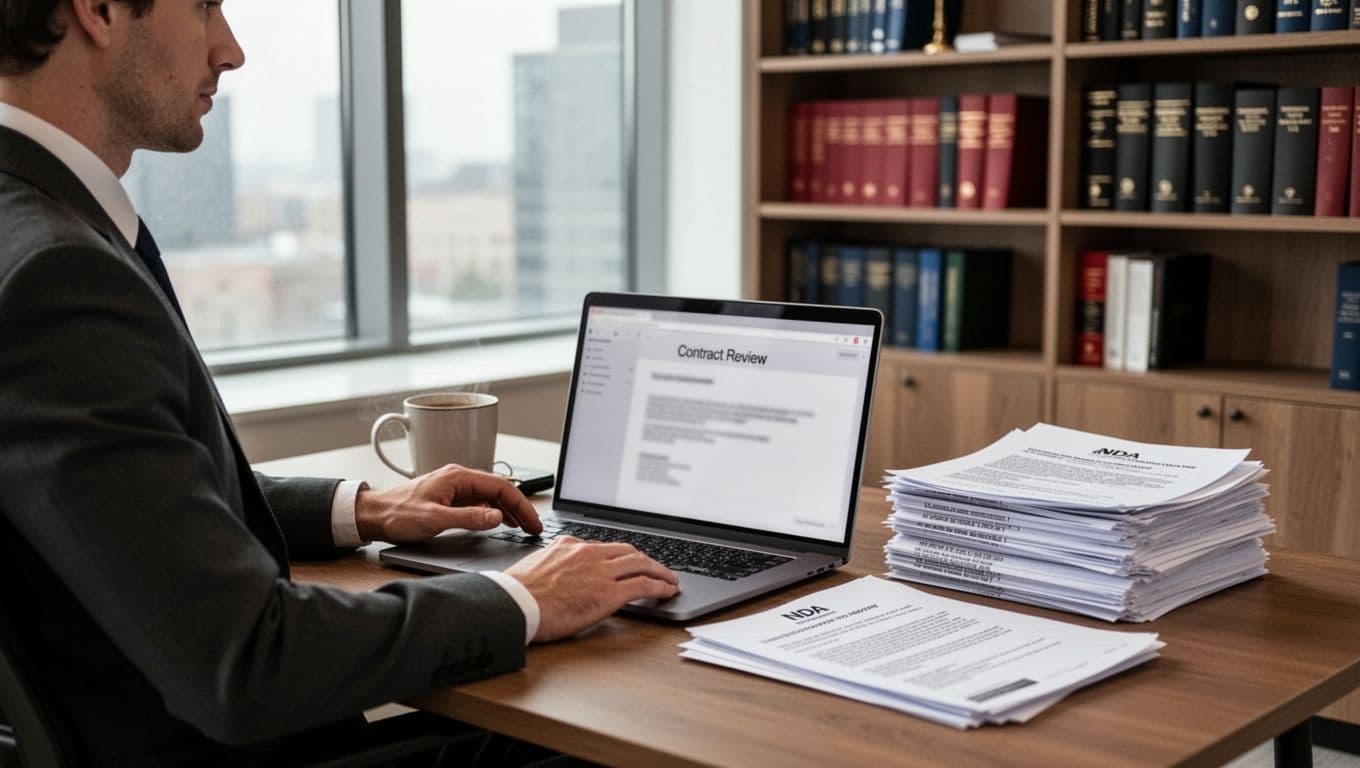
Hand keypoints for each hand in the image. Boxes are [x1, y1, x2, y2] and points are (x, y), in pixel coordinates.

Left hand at [354, 464, 540, 542]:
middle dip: (520, 508)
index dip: (520, 504)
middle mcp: (459, 479)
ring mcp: (455, 488)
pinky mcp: (450, 499)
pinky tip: (501, 522)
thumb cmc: (397, 514)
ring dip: (509, 511)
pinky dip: (494, 512)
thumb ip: (468, 517)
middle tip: (534, 527)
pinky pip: (480, 503)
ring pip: (491, 497)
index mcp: (458, 477)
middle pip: (499, 490)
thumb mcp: (435, 519)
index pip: (500, 487)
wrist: (373, 515)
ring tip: (524, 527)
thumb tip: (496, 516)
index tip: (532, 521)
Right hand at [505, 537, 679, 641]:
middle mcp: (589, 554)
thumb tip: (558, 569)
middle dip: (646, 560)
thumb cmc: (517, 593)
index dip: (623, 555)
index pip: (606, 546)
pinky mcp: (609, 593)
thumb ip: (554, 562)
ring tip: (670, 579)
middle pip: (629, 551)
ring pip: (642, 565)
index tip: (630, 561)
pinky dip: (661, 586)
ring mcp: (601, 572)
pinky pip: (644, 585)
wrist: (514, 605)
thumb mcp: (536, 564)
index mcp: (571, 545)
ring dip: (661, 571)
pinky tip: (668, 590)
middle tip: (657, 568)